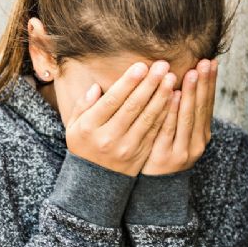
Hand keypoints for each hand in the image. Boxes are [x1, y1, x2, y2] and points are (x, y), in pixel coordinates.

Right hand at [66, 61, 176, 176]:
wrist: (94, 180)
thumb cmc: (84, 145)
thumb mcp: (74, 126)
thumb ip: (83, 105)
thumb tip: (96, 87)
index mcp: (90, 127)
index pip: (112, 100)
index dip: (128, 82)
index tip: (141, 66)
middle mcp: (109, 138)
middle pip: (133, 107)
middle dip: (149, 84)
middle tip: (162, 66)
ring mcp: (126, 147)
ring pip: (147, 118)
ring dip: (161, 96)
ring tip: (171, 78)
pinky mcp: (140, 154)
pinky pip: (155, 131)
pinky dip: (165, 114)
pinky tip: (173, 99)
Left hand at [141, 59, 216, 174]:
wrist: (154, 189)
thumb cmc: (163, 153)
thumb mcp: (177, 134)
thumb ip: (181, 111)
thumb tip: (184, 79)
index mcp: (201, 134)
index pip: (207, 104)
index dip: (210, 83)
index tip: (211, 61)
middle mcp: (197, 142)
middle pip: (201, 108)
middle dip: (203, 84)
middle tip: (204, 62)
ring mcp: (183, 151)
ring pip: (188, 117)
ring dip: (190, 94)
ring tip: (192, 73)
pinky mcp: (166, 157)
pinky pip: (169, 129)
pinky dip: (173, 112)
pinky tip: (173, 96)